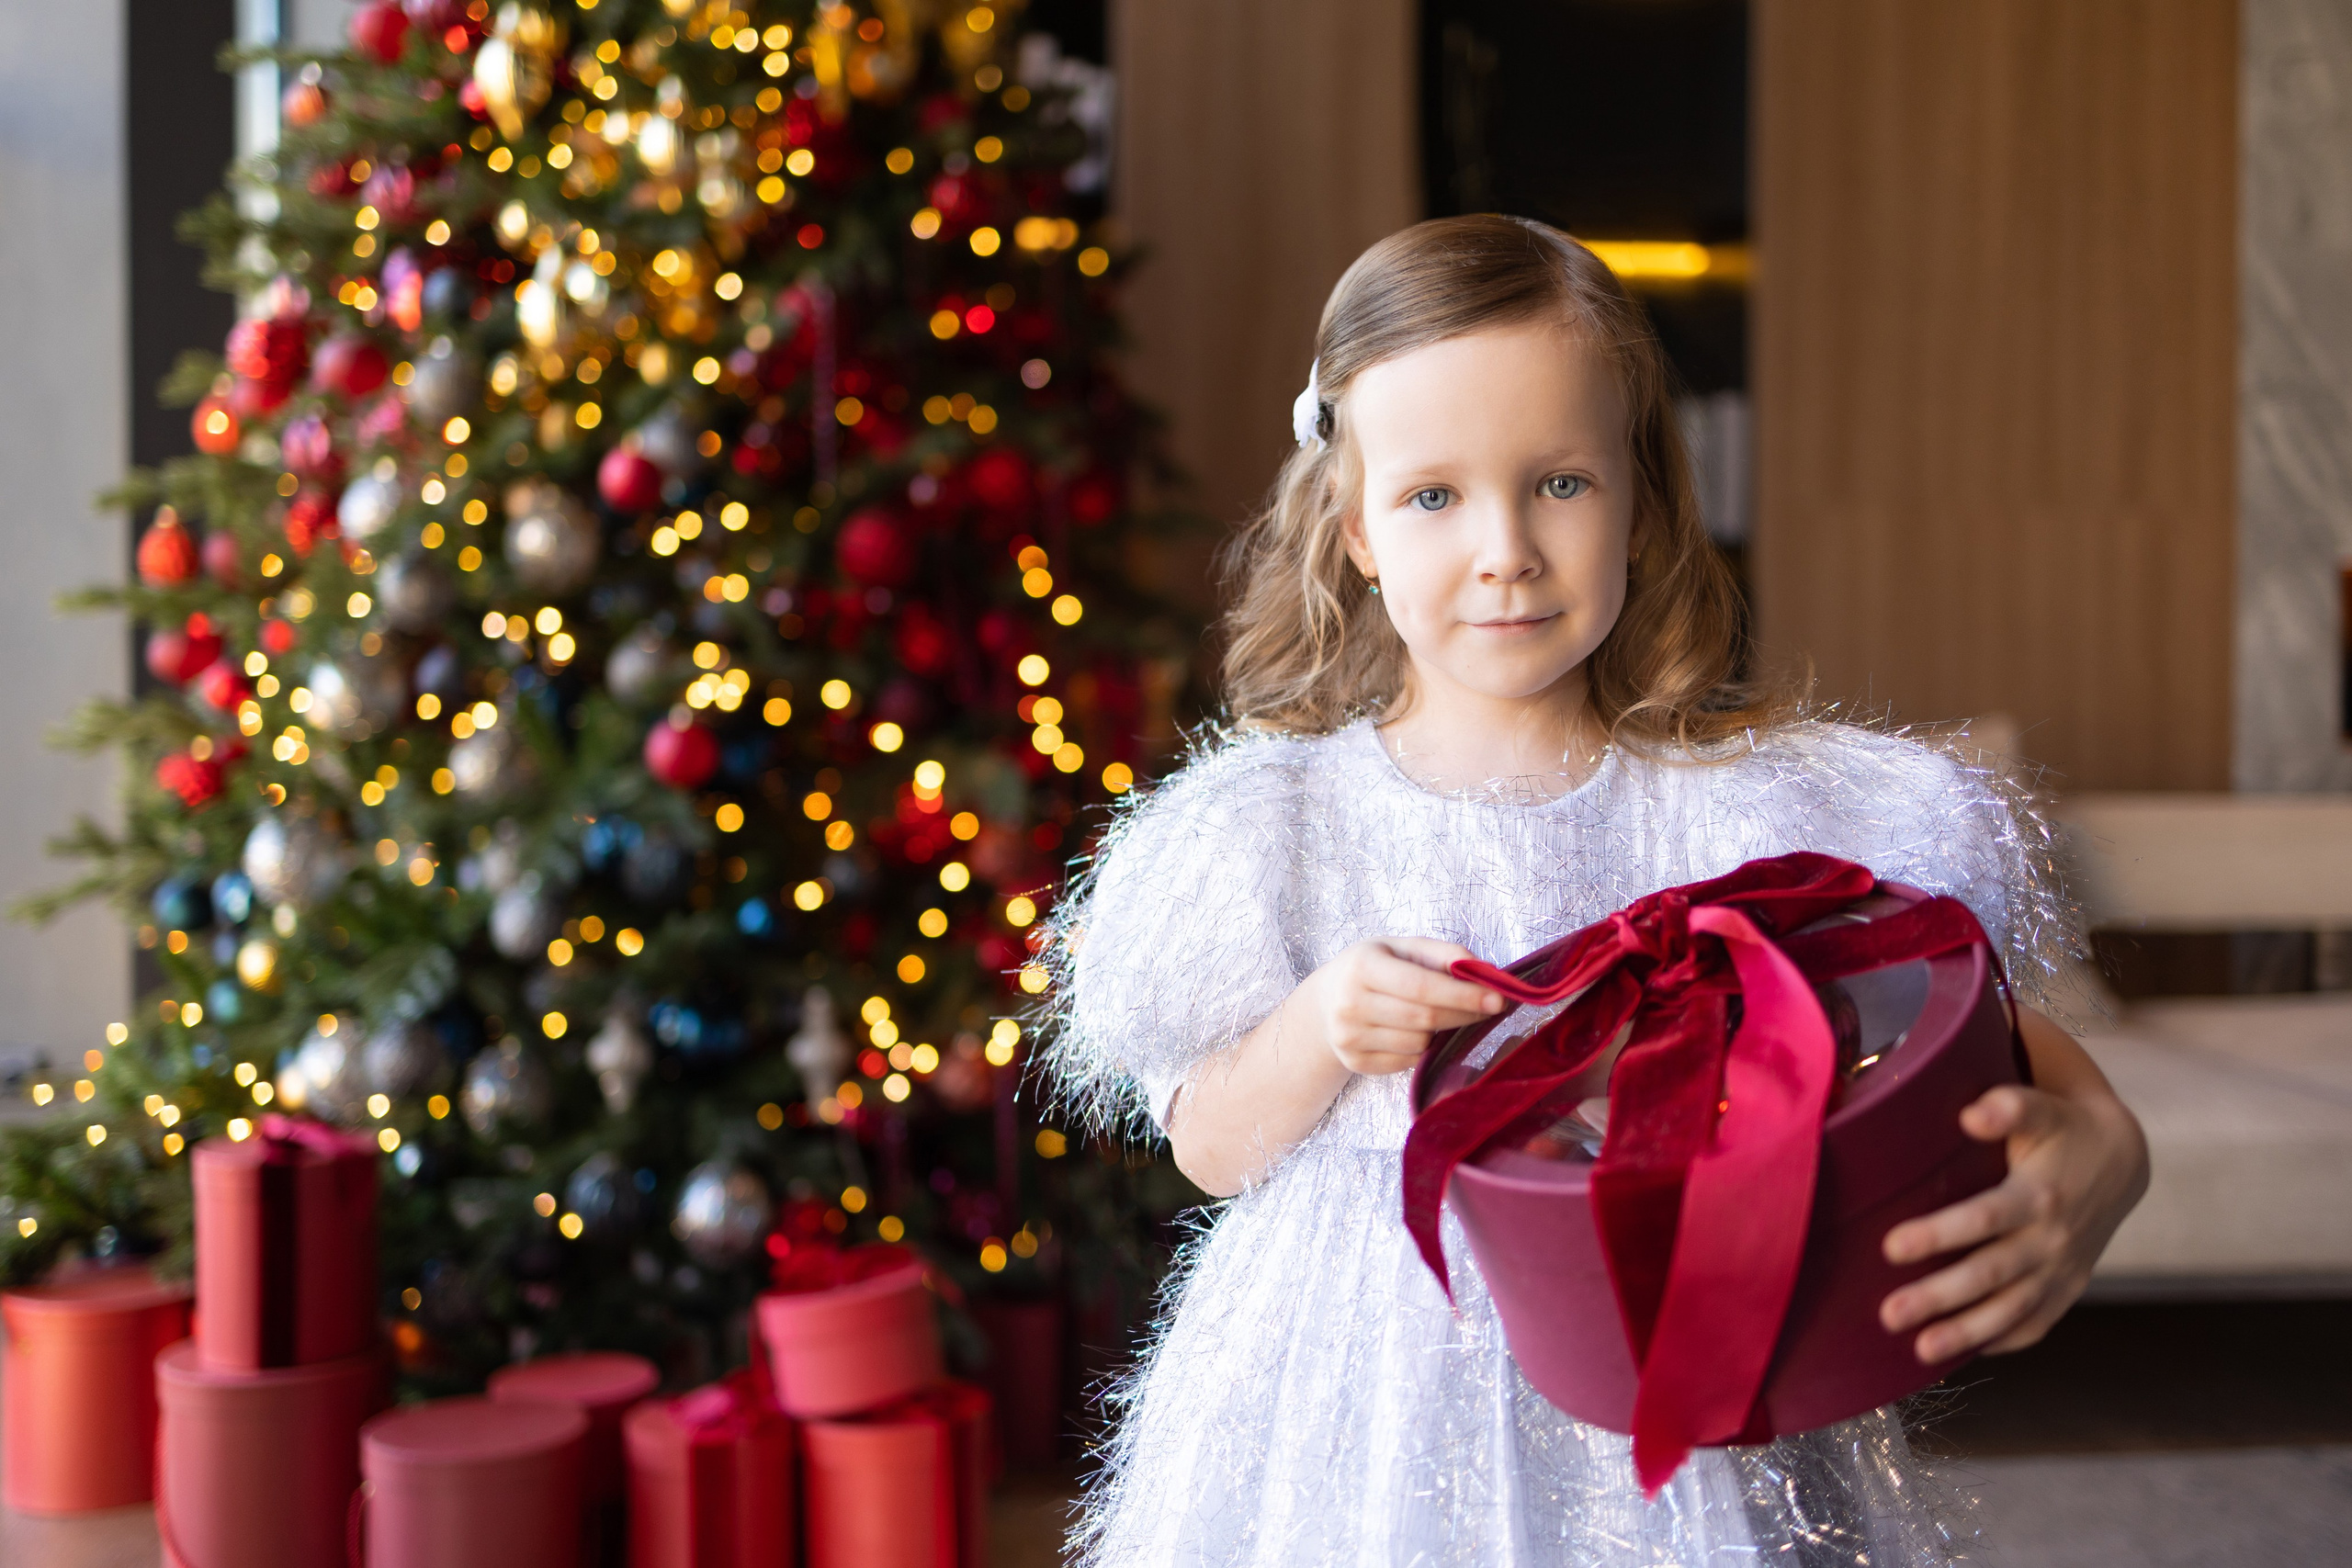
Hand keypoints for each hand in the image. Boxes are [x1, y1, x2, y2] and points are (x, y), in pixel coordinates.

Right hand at [1308, 937, 1505, 1076]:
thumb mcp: (1402, 947)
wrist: (1325, 1001)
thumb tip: (1484, 973)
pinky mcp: (1353, 1062)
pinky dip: (1423, 1049)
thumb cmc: (1374, 968)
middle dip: (1464, 1015)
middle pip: (1424, 1019)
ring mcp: (1348, 1037)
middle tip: (1489, 1008)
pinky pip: (1407, 1062)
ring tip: (1441, 1015)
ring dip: (1441, 1033)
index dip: (1463, 996)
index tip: (1498, 999)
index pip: (1421, 987)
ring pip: (1419, 1044)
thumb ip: (1444, 954)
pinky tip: (1418, 1032)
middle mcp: (1350, 1003)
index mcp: (1363, 966)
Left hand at [1877, 1076, 2147, 1363]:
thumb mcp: (2040, 1109)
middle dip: (1939, 1297)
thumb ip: (2007, 1107)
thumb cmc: (2063, 1129)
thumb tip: (1970, 1115)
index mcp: (2039, 1196)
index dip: (1939, 1234)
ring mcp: (2061, 1271)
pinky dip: (2001, 1341)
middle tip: (1889, 1315)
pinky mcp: (2066, 1290)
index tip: (1891, 1247)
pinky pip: (2034, 1325)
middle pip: (1990, 1274)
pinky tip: (1961, 1354)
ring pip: (2011, 1310)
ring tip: (1919, 1351)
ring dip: (1965, 1333)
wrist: (2121, 1161)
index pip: (1984, 1220)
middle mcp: (2052, 1240)